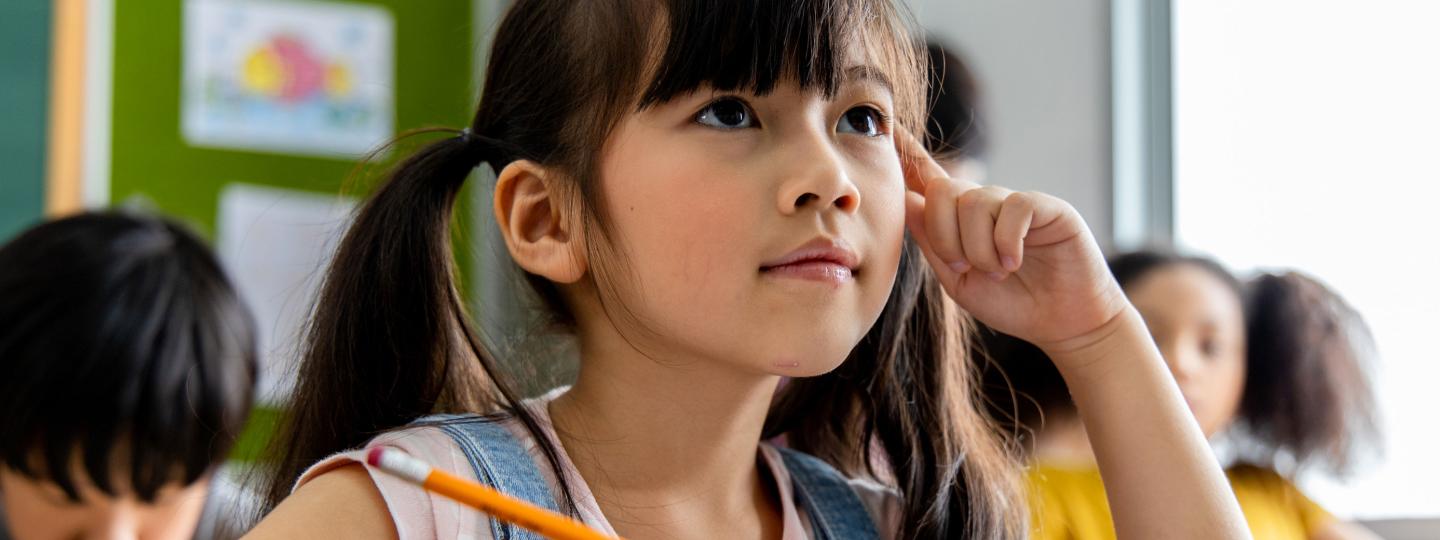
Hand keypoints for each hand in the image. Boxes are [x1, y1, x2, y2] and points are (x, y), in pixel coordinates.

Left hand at [896, 129, 1130, 358]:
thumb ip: (932, 243)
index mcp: (961, 221)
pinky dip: (1007, 242)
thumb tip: (906, 200)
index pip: (928, 178)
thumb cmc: (1012, 302)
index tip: (887, 124)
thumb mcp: (959, 279)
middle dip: (944, 235)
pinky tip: (1016, 263)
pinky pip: (1014, 207)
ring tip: (999, 272)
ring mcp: (1016, 202)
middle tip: (965, 266)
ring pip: (975, 203)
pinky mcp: (1047, 207)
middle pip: (943, 190)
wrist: (1061, 322)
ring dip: (979, 249)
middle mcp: (987, 204)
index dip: (907, 152)